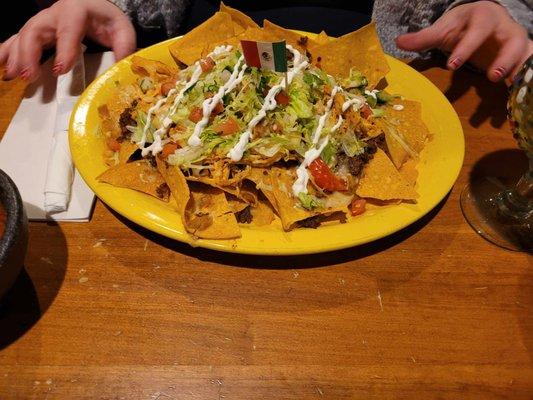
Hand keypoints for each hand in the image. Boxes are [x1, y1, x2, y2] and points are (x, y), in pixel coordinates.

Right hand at [0, 0, 135, 81]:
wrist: (94, 7)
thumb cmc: (107, 20)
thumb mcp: (121, 29)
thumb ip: (124, 47)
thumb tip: (123, 68)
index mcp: (77, 10)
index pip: (68, 29)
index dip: (63, 49)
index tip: (59, 70)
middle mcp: (55, 13)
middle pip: (35, 29)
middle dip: (30, 53)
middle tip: (29, 76)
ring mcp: (43, 22)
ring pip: (23, 34)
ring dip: (16, 55)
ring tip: (14, 75)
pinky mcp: (38, 31)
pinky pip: (18, 39)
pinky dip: (8, 52)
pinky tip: (3, 67)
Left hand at [395, 1, 531, 81]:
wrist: (482, 20)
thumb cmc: (461, 26)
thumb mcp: (443, 29)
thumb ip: (423, 38)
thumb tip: (399, 41)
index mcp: (483, 17)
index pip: (478, 30)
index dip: (467, 47)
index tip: (452, 65)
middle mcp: (504, 28)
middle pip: (513, 39)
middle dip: (506, 58)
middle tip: (493, 76)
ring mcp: (515, 42)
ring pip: (525, 53)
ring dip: (519, 70)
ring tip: (510, 87)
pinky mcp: (520, 56)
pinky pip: (528, 66)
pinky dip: (525, 79)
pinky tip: (516, 94)